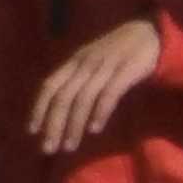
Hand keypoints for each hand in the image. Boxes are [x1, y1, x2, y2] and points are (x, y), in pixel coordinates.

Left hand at [28, 18, 166, 155]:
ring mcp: (105, 66)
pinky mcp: (125, 70)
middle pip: (63, 97)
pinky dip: (99, 112)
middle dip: (53, 124)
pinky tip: (94, 129)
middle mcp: (85, 63)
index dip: (39, 108)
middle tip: (48, 148)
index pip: (49, 86)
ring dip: (73, 125)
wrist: (150, 33)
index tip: (32, 131)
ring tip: (69, 146)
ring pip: (82, 99)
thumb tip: (59, 107)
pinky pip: (109, 94)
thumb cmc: (118, 51)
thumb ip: (77, 78)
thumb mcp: (91, 60)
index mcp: (74, 61)